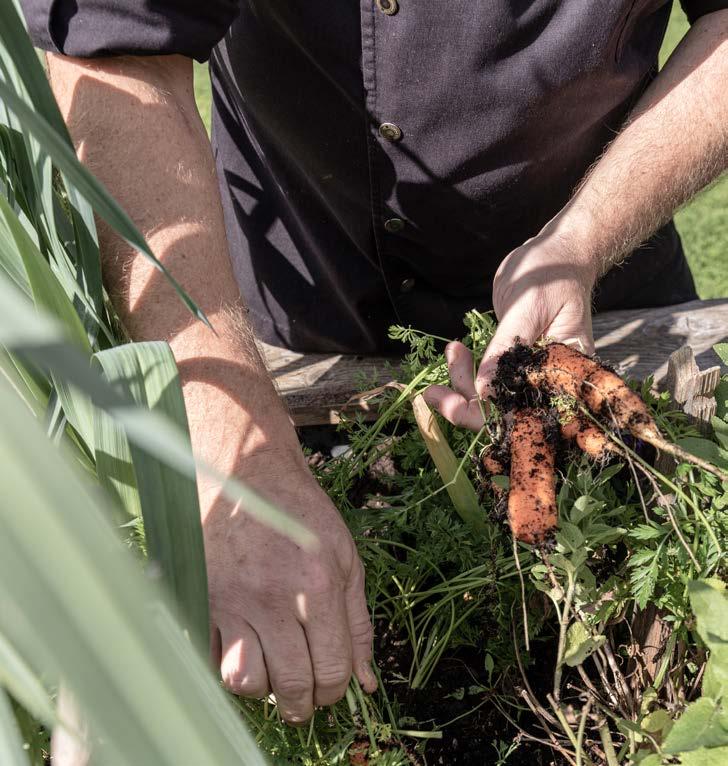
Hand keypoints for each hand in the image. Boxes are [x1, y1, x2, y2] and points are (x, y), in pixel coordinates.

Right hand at [203, 458, 375, 723]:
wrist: (245, 471)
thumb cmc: (300, 512)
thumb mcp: (345, 556)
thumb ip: (356, 621)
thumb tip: (366, 680)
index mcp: (317, 585)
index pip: (331, 669)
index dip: (335, 690)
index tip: (331, 687)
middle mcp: (273, 597)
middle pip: (291, 685)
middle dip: (304, 704)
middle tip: (305, 696)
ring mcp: (232, 599)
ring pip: (244, 681)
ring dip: (263, 687)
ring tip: (272, 669)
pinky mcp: (202, 596)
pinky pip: (210, 656)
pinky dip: (228, 663)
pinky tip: (245, 646)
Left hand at [425, 228, 596, 429]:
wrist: (559, 255)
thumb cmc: (554, 274)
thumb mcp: (529, 307)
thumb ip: (506, 347)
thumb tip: (484, 389)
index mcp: (564, 374)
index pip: (526, 413)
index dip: (487, 416)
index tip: (453, 404)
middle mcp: (548, 382)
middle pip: (503, 413)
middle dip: (464, 406)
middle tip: (433, 393)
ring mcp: (530, 374)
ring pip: (490, 397)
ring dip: (461, 382)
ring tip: (452, 350)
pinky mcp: (514, 364)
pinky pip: (487, 378)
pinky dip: (467, 370)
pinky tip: (456, 351)